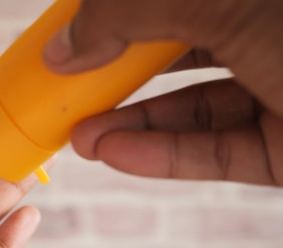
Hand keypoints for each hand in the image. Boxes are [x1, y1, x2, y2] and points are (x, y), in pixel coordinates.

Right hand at [43, 0, 282, 184]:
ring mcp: (280, 90)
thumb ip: (127, 11)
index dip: (118, 15)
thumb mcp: (213, 1)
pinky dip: (162, 156)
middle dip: (118, 75)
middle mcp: (267, 32)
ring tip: (79, 138)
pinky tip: (114, 153)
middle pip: (181, 52)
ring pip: (195, 109)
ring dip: (131, 125)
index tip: (73, 35)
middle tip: (71, 90)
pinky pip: (217, 152)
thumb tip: (62, 48)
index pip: (172, 0)